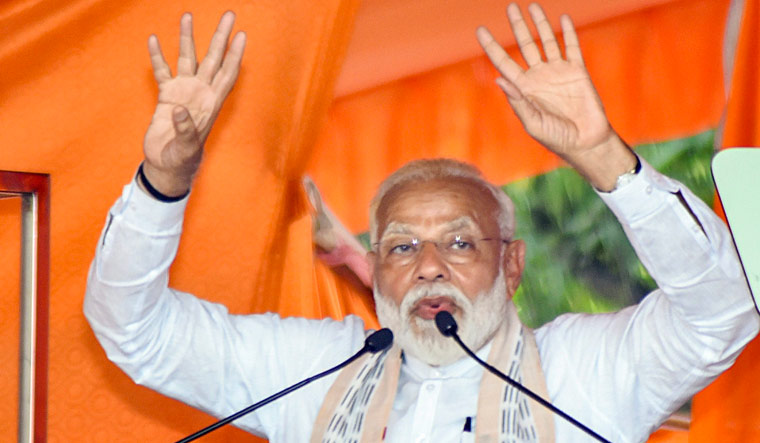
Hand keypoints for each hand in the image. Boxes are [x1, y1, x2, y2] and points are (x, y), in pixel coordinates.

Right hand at [141, 12, 245, 196]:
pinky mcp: (167, 95)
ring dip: (188, 38)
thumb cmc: (182, 159)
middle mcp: (200, 92)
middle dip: (220, 37)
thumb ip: (185, 130)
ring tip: (187, 15)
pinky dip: (158, 56)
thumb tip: (179, 110)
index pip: (227, 73)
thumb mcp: (186, 148)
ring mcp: (184, 91)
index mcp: (211, 103)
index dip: (235, 55)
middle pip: (212, 58)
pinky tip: (155, 40)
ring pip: (187, 58)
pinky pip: (162, 71)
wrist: (167, 165)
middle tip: (229, 14)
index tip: (241, 35)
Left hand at [477, 3, 635, 189]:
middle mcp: (538, 76)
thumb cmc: (556, 138)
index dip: (491, 46)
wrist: (586, 142)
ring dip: (540, 24)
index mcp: (523, 88)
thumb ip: (518, 102)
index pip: (503, 62)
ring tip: (532, 6)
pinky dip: (568, 32)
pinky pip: (571, 47)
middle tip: (510, 6)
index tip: (480, 30)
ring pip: (547, 41)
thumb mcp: (533, 123)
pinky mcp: (577, 71)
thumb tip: (500, 79)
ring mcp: (558, 72)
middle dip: (517, 26)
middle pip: (525, 45)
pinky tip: (562, 18)